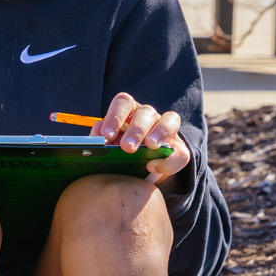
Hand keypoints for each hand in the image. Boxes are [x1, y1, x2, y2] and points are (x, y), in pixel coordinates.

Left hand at [59, 93, 191, 186]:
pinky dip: (168, 161)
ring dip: (159, 133)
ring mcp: (167, 129)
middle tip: (127, 148)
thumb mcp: (107, 148)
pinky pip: (180, 152)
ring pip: (170, 121)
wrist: (139, 173)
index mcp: (128, 111)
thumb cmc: (117, 155)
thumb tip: (96, 136)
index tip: (106, 135)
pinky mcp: (179, 149)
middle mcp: (148, 116)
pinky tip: (153, 167)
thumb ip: (101, 141)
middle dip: (136, 129)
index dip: (115, 116)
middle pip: (145, 113)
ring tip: (150, 147)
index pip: (123, 103)